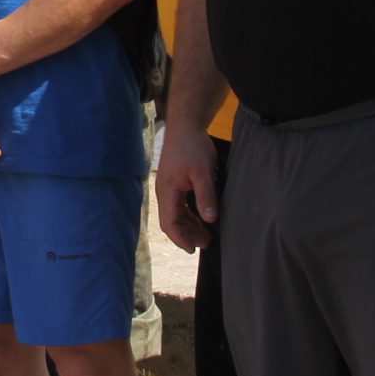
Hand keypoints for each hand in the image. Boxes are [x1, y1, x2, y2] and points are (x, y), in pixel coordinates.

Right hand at [156, 123, 220, 252]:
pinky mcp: (175, 183)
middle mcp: (164, 192)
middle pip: (172, 221)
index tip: (193, 249)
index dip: (181, 238)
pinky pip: (179, 205)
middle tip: (206, 243)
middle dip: (187, 235)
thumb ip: (205, 196)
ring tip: (206, 235)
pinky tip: (201, 218)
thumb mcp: (203, 172)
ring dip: (189, 226)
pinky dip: (189, 215)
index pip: (170, 223)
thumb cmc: (192, 147)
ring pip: (176, 214)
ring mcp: (168, 187)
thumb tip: (209, 219)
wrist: (185, 126)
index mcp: (168, 191)